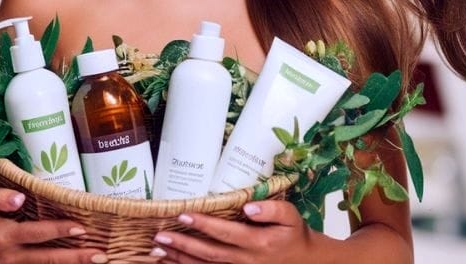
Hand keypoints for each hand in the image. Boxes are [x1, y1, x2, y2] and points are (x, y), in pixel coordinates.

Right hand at [0, 187, 108, 263]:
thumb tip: (19, 197)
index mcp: (2, 236)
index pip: (37, 233)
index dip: (59, 230)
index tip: (80, 228)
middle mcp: (10, 255)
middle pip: (47, 258)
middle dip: (75, 258)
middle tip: (100, 256)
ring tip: (98, 262)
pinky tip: (76, 263)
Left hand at [149, 200, 310, 262]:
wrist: (306, 262)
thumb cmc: (294, 235)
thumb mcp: (291, 216)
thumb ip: (270, 209)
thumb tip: (248, 206)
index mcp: (258, 243)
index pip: (225, 233)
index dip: (203, 224)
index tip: (183, 214)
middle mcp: (246, 261)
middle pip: (209, 253)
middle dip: (183, 245)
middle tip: (160, 236)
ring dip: (181, 260)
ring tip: (159, 251)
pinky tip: (173, 262)